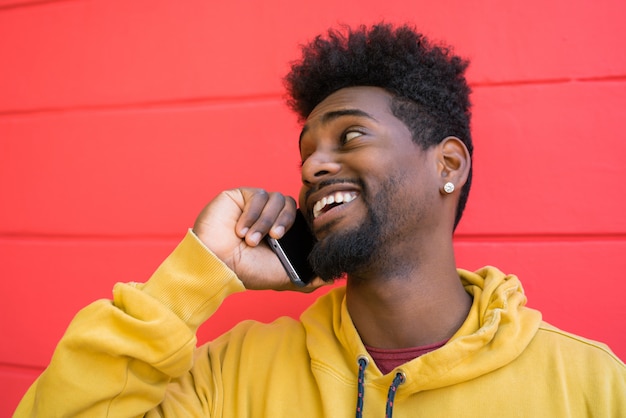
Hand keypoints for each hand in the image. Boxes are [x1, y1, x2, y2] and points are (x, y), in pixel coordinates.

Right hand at [193, 188, 326, 290]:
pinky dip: (252, 215)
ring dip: (264, 222)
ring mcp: (255, 204)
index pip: (300, 216)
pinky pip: (259, 196)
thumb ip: (310, 278)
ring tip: (251, 241)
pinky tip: (240, 230)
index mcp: (281, 231)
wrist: (218, 265)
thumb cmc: (248, 272)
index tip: (291, 239)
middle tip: (274, 238)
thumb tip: (331, 278)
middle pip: (290, 205)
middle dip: (284, 223)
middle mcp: (269, 215)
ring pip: (276, 199)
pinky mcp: (241, 196)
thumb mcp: (285, 277)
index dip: (299, 224)